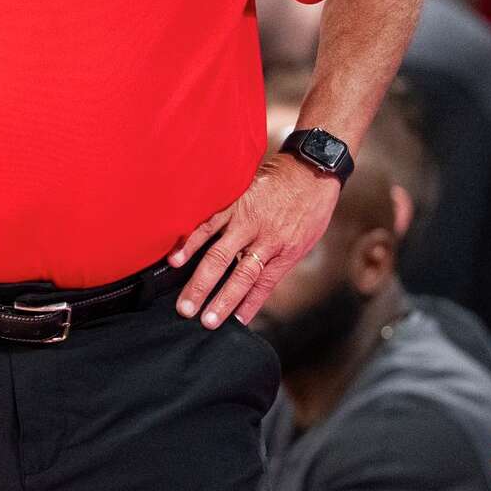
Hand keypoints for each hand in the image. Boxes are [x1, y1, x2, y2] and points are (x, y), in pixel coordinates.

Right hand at [170, 152, 339, 326]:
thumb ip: (280, 260)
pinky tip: (177, 257)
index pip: (261, 286)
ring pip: (220, 254)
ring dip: (200, 280)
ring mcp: (247, 220)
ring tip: (186, 301)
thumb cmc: (311, 205)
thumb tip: (259, 284)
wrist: (314, 168)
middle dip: (217, 300)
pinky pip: (209, 223)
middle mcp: (265, 239)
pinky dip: (191, 241)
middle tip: (198, 320)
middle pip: (238, 275)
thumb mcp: (306, 239)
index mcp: (285, 251)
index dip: (245, 306)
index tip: (228, 323)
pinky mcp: (234, 201)